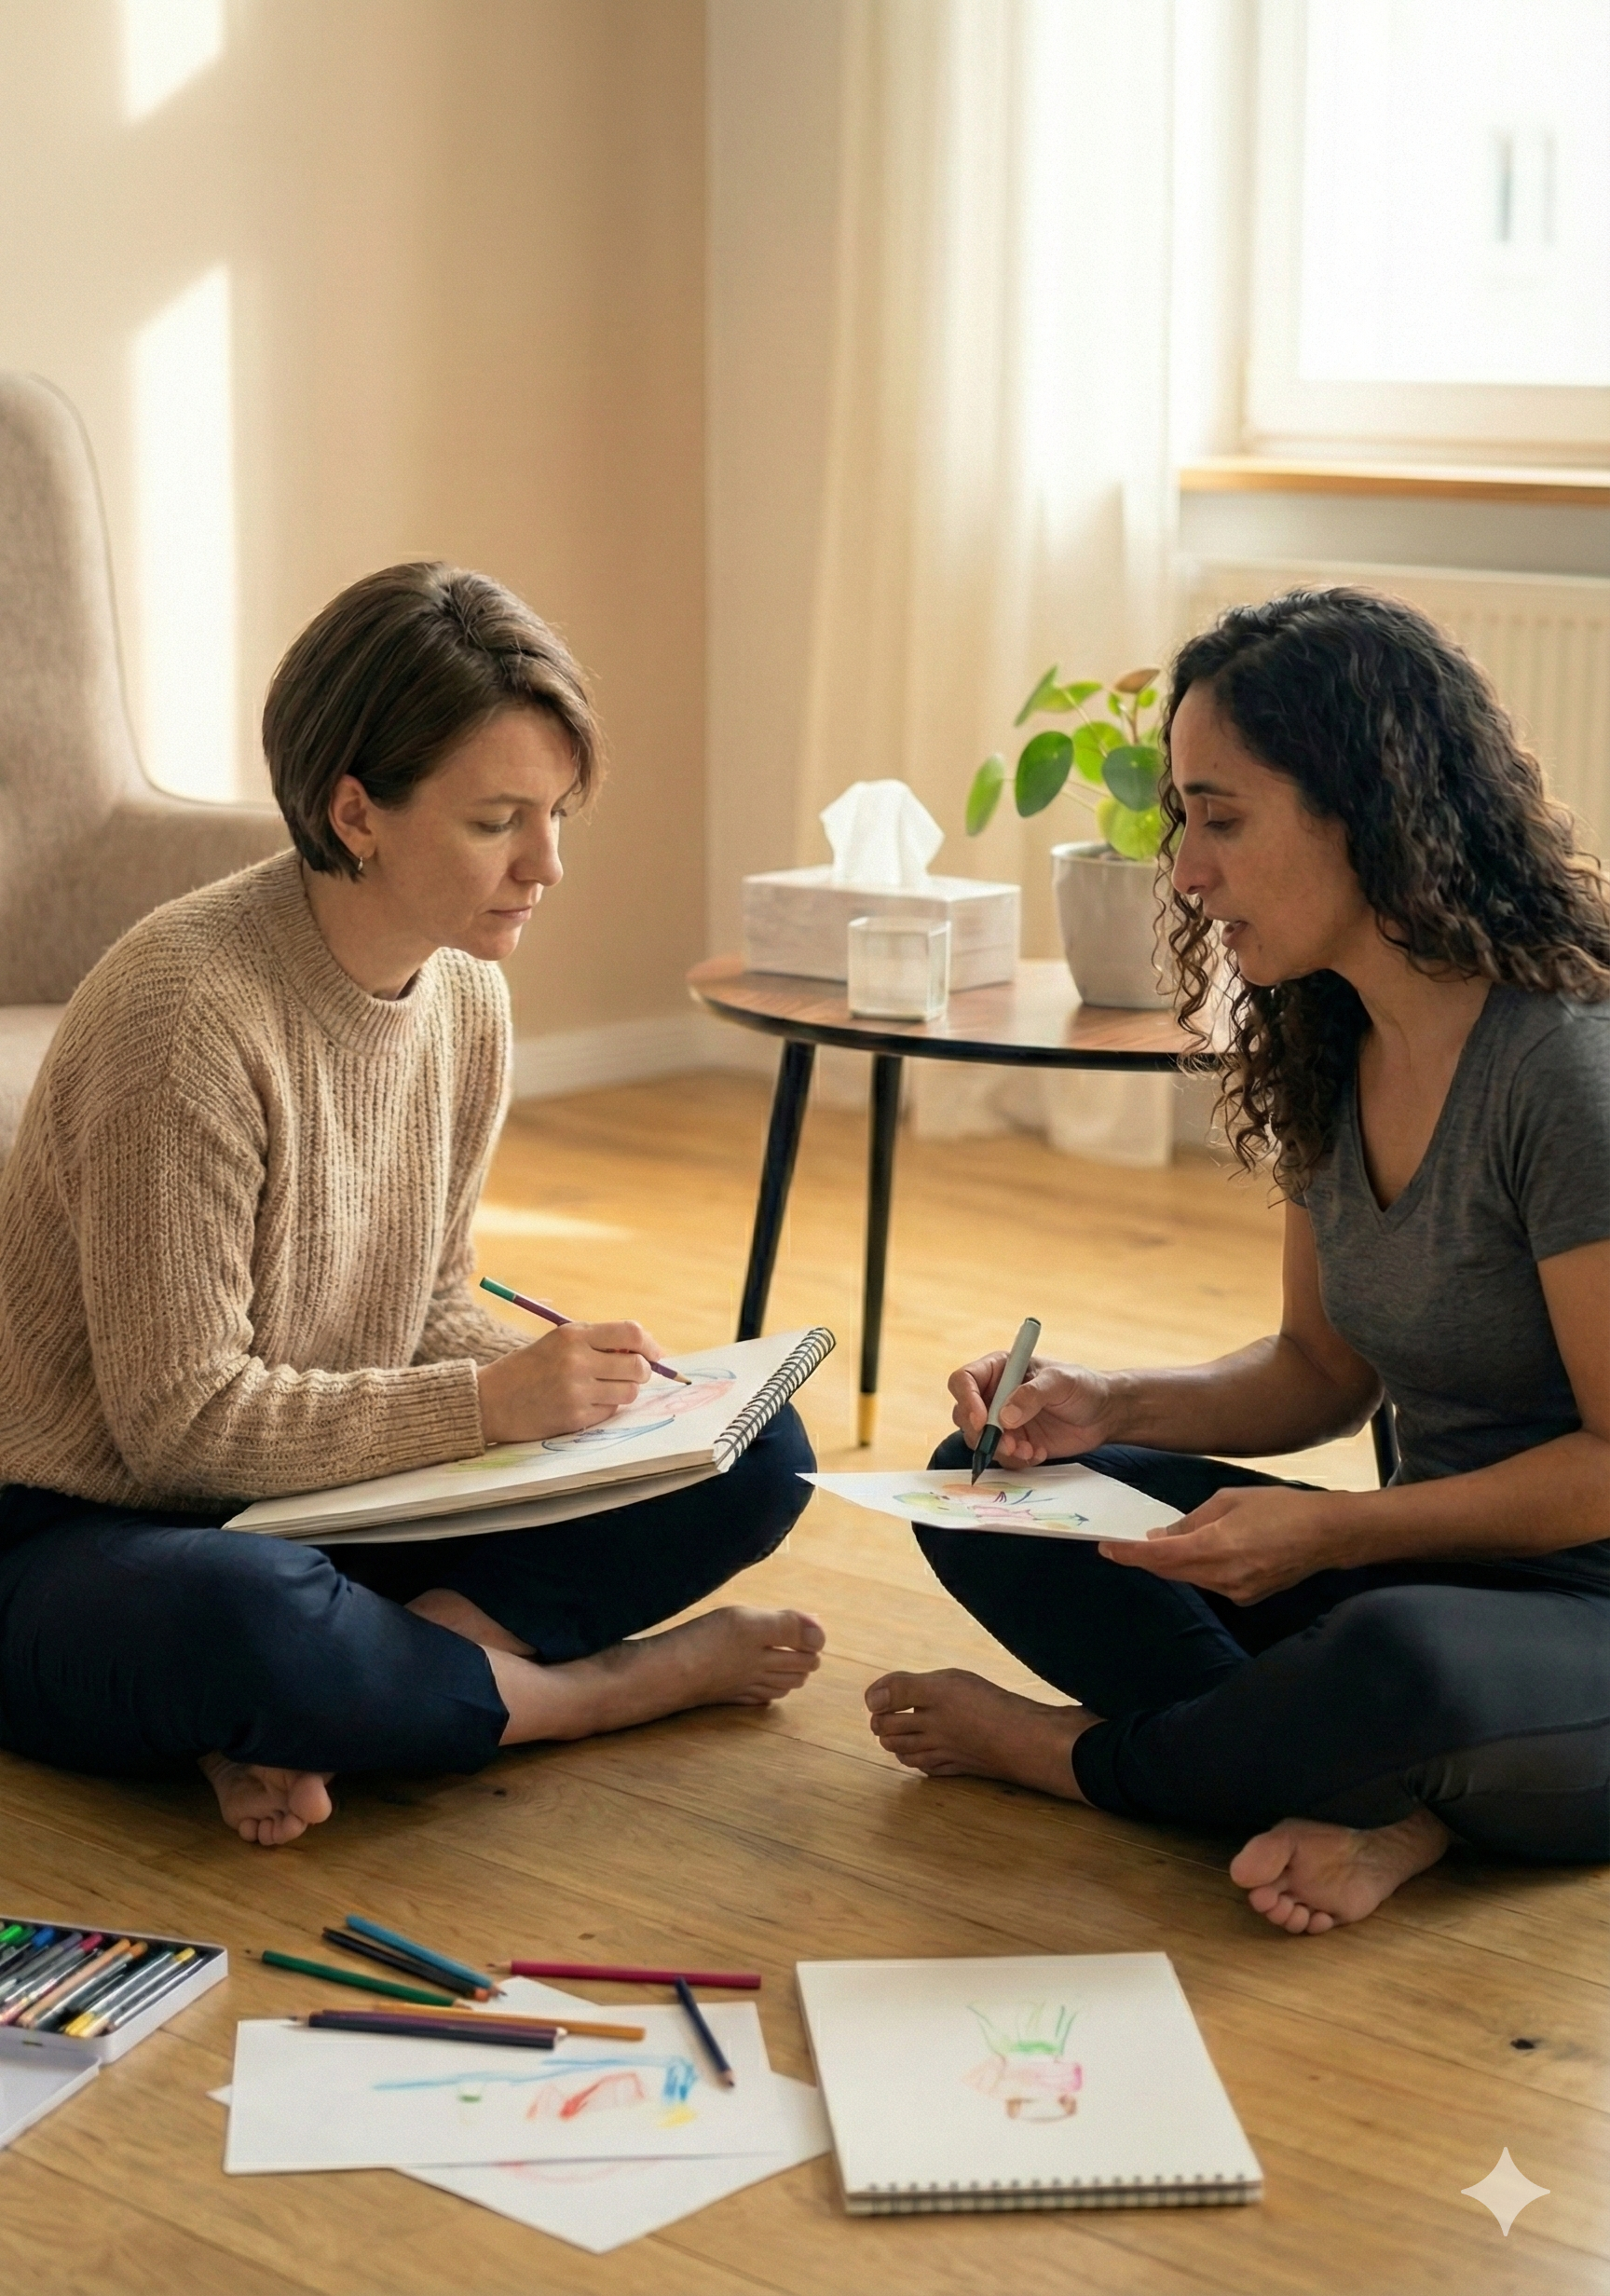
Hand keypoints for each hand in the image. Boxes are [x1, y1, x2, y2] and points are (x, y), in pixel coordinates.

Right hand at [476, 1319, 660, 1444]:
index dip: (650, 1345)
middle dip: (643, 1371)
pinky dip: (606, 1408)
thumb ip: (598, 1341)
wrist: (490, 1400)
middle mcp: (577, 1361)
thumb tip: (644, 1351)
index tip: (655, 1354)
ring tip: (605, 1389)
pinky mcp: (574, 1418)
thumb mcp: (558, 1341)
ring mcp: (576, 1391)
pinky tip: (586, 1403)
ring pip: (628, 1392)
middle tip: (634, 1374)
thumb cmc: (529, 1367)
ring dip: (624, 1392)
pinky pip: (610, 1412)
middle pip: (637, 1366)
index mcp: (573, 1335)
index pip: (631, 1333)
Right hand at [948, 1353, 1112, 1465]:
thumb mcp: (1060, 1382)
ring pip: (979, 1440)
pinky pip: (1001, 1457)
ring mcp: (1002, 1422)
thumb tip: (1005, 1417)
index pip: (964, 1380)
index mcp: (999, 1370)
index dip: (966, 1399)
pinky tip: (1038, 1452)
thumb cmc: (1082, 1386)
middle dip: (982, 1433)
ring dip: (1000, 1450)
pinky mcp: (1013, 1443)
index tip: (982, 1419)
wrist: (1103, 1414)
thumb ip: (1032, 1394)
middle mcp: (994, 1395)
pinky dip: (1016, 1460)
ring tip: (1029, 1449)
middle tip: (1008, 1442)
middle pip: (964, 1415)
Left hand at [1099, 1484, 1346, 1604]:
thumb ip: (1192, 1521)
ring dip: (1171, 1564)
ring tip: (1160, 1545)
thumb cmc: (1280, 1508)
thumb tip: (1162, 1536)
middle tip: (1124, 1544)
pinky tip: (1197, 1554)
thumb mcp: (1229, 1501)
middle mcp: (1223, 1576)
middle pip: (1171, 1571)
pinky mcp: (1247, 1597)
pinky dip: (1196, 1569)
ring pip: (1189, 1579)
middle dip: (1147, 1559)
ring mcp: (1236, 1592)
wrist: (1327, 1535)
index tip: (1106, 1548)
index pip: (1161, 1557)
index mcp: (1216, 1547)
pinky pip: (1210, 1583)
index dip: (1130, 1554)